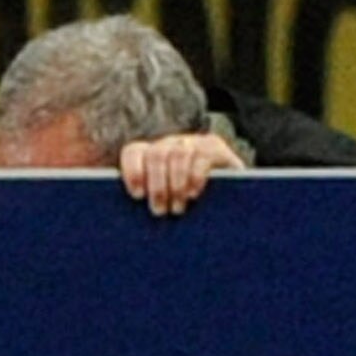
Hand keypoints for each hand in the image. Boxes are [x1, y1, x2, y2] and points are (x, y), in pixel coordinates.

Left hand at [117, 132, 242, 215]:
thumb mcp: (166, 200)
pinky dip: (194, 177)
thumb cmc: (193, 207)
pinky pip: (200, 158)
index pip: (134, 152)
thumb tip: (120, 212)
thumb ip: (147, 198)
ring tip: (178, 208)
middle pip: (156, 155)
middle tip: (160, 211)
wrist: (235, 205)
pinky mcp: (215, 148)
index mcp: (152, 154)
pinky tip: (193, 195)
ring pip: (177, 155)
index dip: (132, 172)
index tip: (137, 195)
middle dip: (157, 185)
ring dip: (175, 184)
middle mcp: (171, 144)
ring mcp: (194, 143)